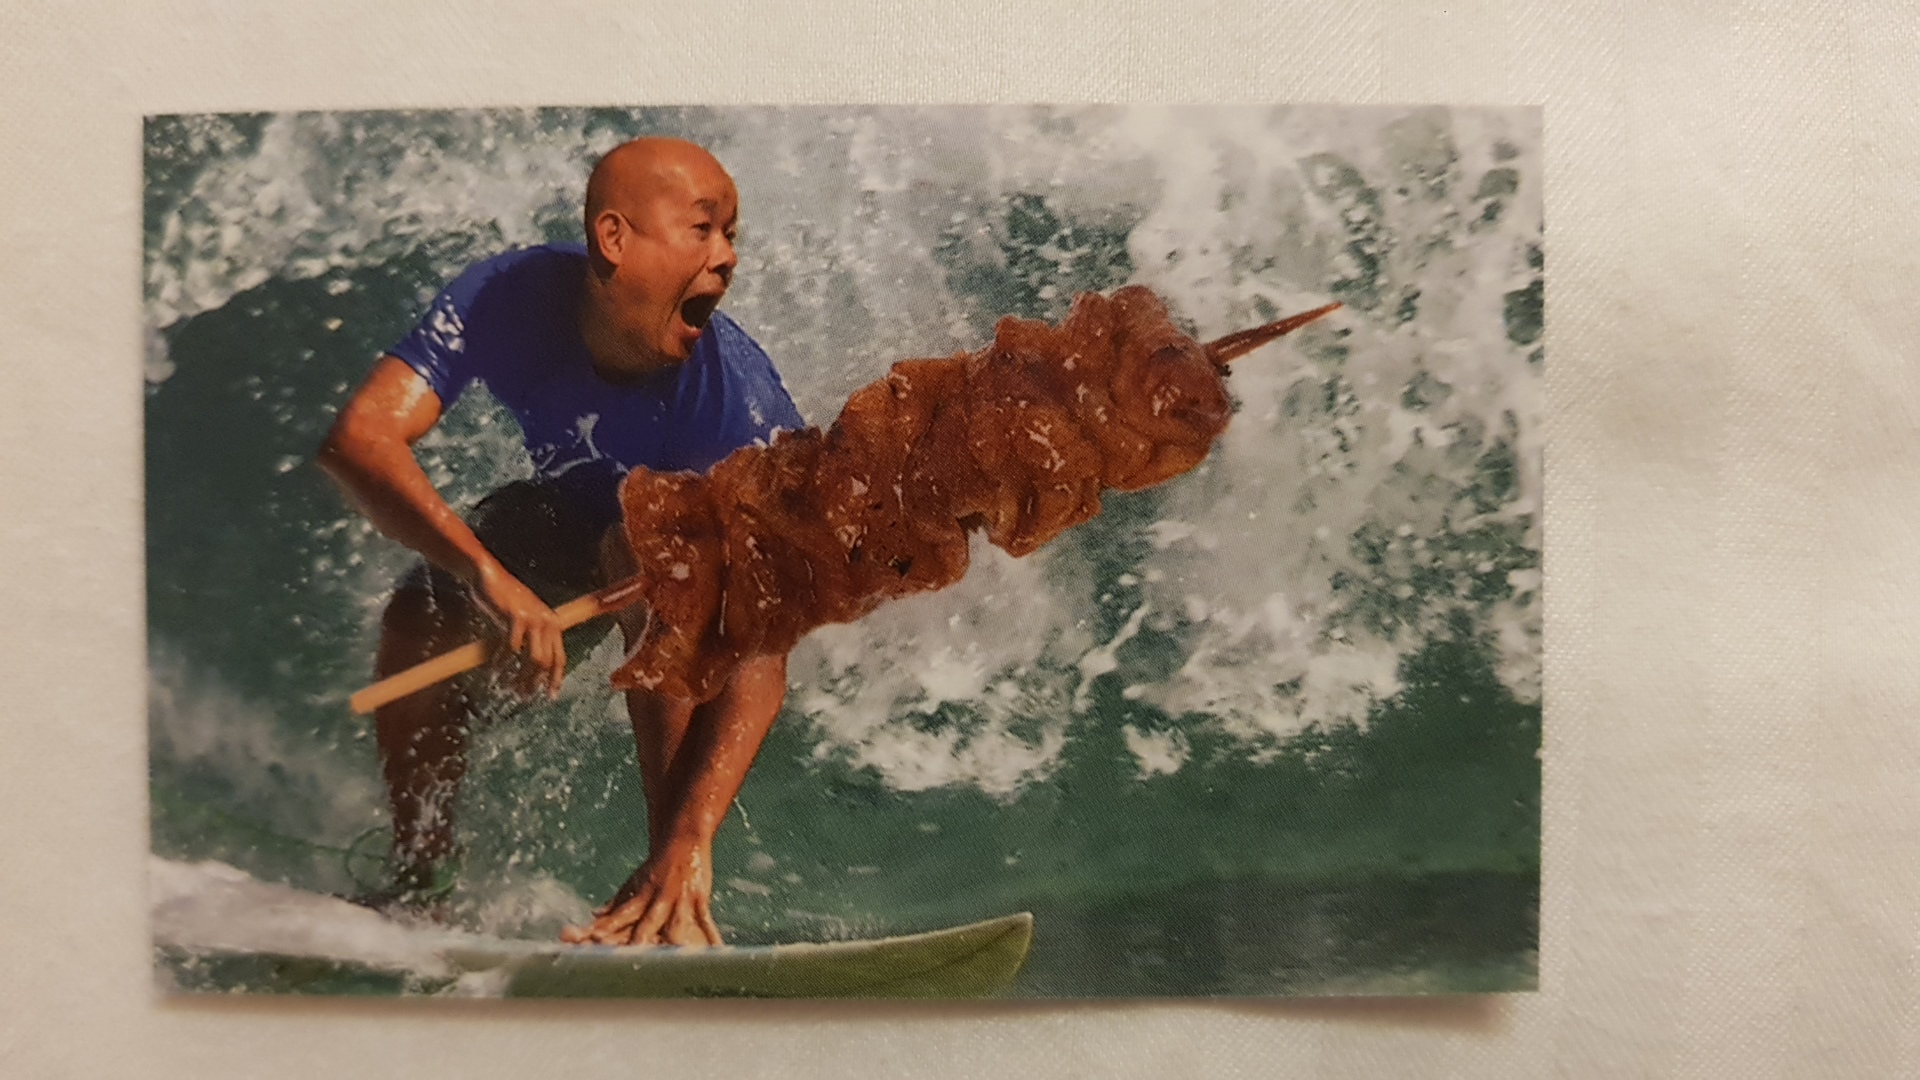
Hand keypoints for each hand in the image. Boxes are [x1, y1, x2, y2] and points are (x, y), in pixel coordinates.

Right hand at [473, 561, 565, 698]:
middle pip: (547, 662)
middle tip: (522, 696)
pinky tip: (494, 669)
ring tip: (508, 688)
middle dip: (535, 683)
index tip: (550, 697)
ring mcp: (534, 619)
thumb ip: (532, 641)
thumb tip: (532, 672)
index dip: (555, 679)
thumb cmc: (505, 602)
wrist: (490, 578)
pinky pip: (511, 648)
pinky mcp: (516, 617)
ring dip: (520, 677)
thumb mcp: (525, 621)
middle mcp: (548, 622)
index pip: (560, 658)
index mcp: (553, 624)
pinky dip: (502, 662)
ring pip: (533, 659)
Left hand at [560, 843, 722, 947]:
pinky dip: (712, 937)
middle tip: (630, 956)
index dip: (608, 926)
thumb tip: (594, 914)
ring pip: (676, 924)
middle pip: (647, 923)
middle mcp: (659, 898)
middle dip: (639, 939)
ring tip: (675, 961)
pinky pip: (706, 922)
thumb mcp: (634, 882)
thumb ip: (616, 902)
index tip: (594, 938)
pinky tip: (718, 950)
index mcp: (641, 895)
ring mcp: (680, 899)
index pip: (621, 914)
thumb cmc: (658, 865)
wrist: (684, 837)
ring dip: (674, 941)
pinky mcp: (699, 898)